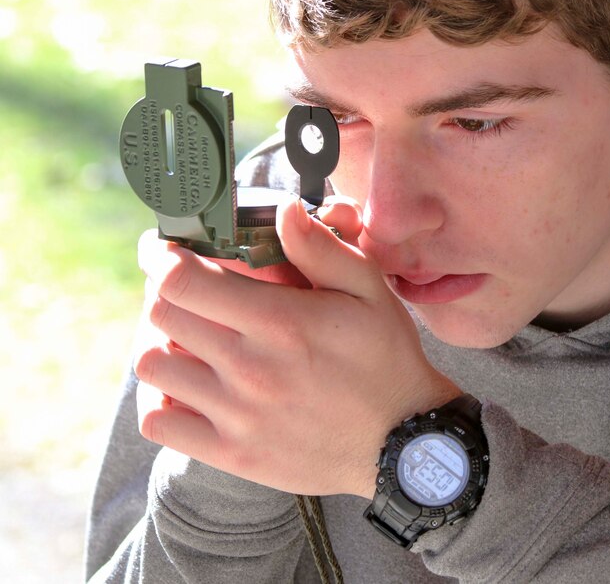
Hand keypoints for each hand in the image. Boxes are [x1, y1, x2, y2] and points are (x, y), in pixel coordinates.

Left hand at [132, 196, 461, 498]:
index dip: (159, 256)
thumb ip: (322, 250)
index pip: (182, 281)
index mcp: (281, 322)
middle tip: (179, 287)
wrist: (402, 444)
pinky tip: (183, 384)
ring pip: (153, 364)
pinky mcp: (231, 453)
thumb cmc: (387, 360)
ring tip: (182, 334)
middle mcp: (250, 368)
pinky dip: (158, 396)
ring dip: (159, 340)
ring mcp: (237, 415)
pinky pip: (158, 421)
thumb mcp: (370, 292)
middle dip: (162, 291)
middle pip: (161, 316)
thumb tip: (285, 210)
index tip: (160, 249)